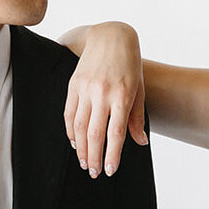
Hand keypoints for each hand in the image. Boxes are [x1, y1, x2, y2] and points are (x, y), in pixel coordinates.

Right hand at [63, 22, 147, 177]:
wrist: (111, 36)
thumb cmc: (129, 64)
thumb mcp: (139, 89)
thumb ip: (136, 117)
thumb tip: (140, 142)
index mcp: (122, 95)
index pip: (115, 133)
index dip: (112, 155)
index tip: (110, 170)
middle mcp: (102, 93)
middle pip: (94, 134)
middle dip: (94, 157)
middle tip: (94, 173)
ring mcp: (85, 89)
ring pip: (78, 126)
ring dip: (81, 148)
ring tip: (85, 162)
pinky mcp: (73, 85)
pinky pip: (69, 113)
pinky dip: (70, 131)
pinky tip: (75, 143)